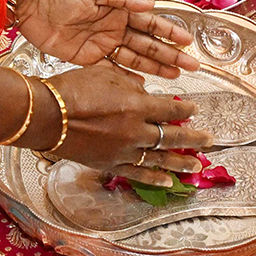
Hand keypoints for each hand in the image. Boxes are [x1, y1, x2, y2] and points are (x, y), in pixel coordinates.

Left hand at [15, 0, 200, 76]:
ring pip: (135, 58)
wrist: (31, 6)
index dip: (168, 31)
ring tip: (176, 75)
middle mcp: (115, 27)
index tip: (187, 40)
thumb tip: (150, 4)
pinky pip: (113, 69)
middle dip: (169, 54)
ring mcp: (103, 44)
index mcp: (118, 9)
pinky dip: (128, 77)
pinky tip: (144, 84)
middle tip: (191, 64)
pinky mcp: (89, 58)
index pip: (149, 22)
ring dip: (156, 66)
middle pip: (147, 44)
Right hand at [40, 63, 210, 185]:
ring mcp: (125, 151)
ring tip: (196, 167)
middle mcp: (136, 130)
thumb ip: (128, 83)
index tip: (195, 110)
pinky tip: (167, 182)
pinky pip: (138, 173)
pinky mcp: (111, 165)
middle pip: (172, 136)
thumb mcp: (104, 74)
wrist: (46, 115)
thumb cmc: (71, 89)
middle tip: (209, 141)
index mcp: (137, 104)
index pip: (170, 108)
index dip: (185, 109)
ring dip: (181, 163)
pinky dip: (154, 177)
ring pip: (160, 158)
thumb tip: (143, 90)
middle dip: (193, 138)